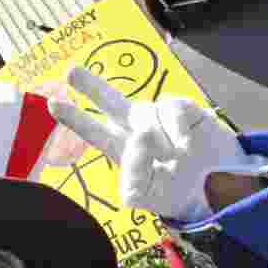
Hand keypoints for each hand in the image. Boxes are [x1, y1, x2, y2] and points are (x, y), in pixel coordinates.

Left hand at [48, 66, 267, 221]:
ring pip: (145, 115)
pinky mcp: (183, 109)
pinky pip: (172, 108)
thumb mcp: (149, 197)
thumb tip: (135, 152)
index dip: (74, 117)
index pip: (92, 130)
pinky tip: (183, 145)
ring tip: (172, 158)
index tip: (52, 103)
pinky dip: (176, 128)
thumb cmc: (173, 191)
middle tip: (70, 71)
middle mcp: (135, 125)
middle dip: (90, 84)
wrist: (215, 187)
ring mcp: (157, 115)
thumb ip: (134, 185)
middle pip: (109, 99)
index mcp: (120, 146)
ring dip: (156, 138)